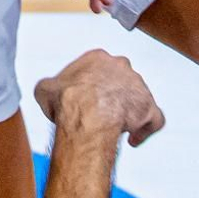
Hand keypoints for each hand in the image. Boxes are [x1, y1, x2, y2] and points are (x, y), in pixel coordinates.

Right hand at [33, 50, 164, 148]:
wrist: (88, 115)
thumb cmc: (68, 101)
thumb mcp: (45, 89)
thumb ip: (50, 87)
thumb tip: (48, 92)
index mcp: (98, 58)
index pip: (97, 68)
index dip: (91, 85)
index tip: (85, 99)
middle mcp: (121, 67)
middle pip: (119, 81)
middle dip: (112, 96)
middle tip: (101, 114)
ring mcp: (138, 86)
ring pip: (138, 99)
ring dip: (129, 113)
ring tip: (116, 130)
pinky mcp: (149, 107)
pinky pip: (153, 118)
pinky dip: (146, 129)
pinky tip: (133, 139)